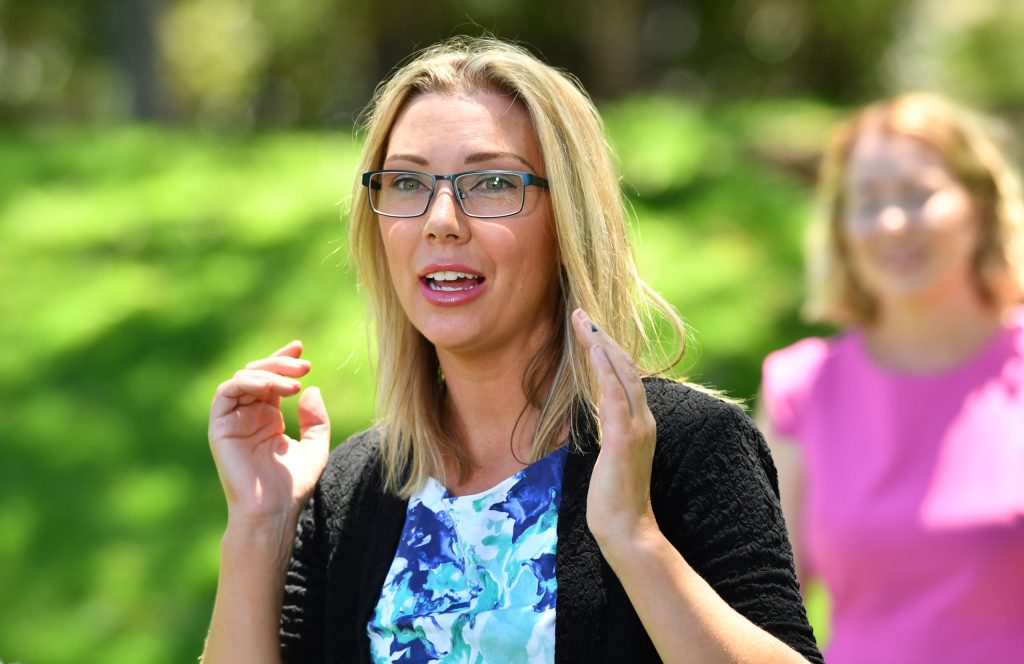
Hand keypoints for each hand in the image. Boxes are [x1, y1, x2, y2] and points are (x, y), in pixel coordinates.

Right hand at [208, 340, 329, 533]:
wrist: (273, 511)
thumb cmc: (293, 486)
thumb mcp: (316, 447)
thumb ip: (316, 418)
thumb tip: (311, 389)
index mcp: (267, 417)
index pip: (271, 379)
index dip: (283, 360)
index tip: (301, 349)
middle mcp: (248, 415)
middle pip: (257, 373)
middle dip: (280, 363)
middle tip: (304, 365)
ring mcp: (232, 420)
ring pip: (242, 378)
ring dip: (268, 373)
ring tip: (293, 384)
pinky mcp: (219, 427)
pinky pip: (226, 392)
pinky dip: (247, 383)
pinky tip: (271, 388)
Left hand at [571, 308, 658, 549]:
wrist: (628, 530)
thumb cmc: (615, 497)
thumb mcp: (612, 455)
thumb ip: (611, 430)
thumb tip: (601, 414)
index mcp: (641, 422)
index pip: (626, 376)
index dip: (609, 349)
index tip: (590, 328)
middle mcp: (644, 419)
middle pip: (625, 367)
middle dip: (603, 338)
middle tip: (581, 314)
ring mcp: (637, 428)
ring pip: (622, 375)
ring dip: (602, 346)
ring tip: (583, 322)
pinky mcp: (624, 440)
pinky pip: (616, 397)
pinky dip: (606, 372)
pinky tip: (595, 352)